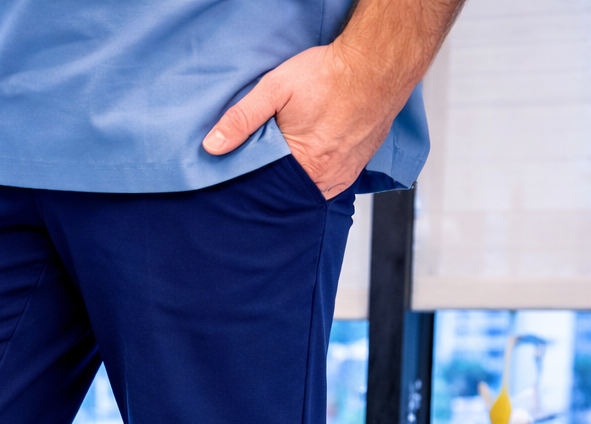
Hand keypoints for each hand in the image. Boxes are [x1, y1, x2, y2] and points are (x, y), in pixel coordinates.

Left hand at [202, 43, 397, 198]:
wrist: (377, 64)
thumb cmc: (330, 74)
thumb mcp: (276, 89)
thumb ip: (242, 119)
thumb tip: (213, 145)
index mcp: (304, 166)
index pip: (265, 189)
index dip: (252, 181)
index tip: (242, 172)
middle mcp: (325, 179)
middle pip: (287, 193)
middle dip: (272, 183)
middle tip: (265, 163)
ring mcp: (342, 177)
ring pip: (307, 191)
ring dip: (294, 181)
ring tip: (285, 162)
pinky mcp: (354, 170)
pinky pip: (328, 185)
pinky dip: (313, 178)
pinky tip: (305, 163)